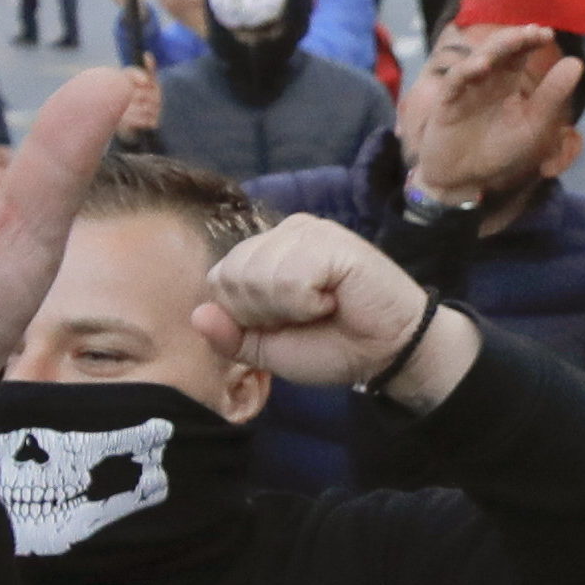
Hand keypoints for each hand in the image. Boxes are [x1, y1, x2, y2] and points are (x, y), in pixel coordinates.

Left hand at [191, 214, 480, 409]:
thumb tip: (197, 314)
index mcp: (264, 253)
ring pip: (258, 276)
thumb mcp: (271, 351)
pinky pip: (290, 277)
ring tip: (324, 306)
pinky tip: (335, 298)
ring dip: (290, 309)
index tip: (288, 324)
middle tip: (309, 316)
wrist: (388, 353)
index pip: (219, 282)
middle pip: (233, 277)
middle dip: (266, 313)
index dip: (247, 318)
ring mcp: (306, 231)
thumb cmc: (334, 346)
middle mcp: (282, 233)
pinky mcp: (329, 239)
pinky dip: (309, 302)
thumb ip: (232, 336)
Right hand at [406, 25, 580, 200]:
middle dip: (517, 37)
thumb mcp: (533, 124)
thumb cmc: (499, 149)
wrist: (464, 176)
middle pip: (501, 48)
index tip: (548, 33)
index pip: (521, 52)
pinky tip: (484, 66)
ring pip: (479, 57)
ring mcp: (466, 86)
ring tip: (517, 39)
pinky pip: (457, 80)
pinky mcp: (447, 100)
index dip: (532, 39)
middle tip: (536, 31)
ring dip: (497, 47)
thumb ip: (552, 96)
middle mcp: (487, 78)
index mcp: (508, 80)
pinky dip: (468, 70)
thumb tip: (577, 63)